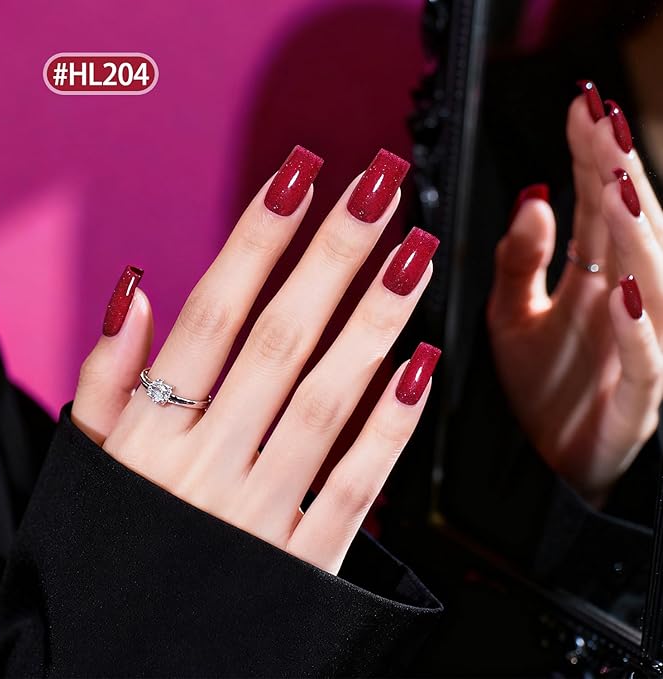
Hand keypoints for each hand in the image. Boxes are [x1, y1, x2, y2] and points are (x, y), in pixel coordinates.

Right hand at [70, 146, 440, 574]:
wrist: (140, 672)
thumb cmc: (117, 553)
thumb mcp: (89, 469)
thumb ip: (105, 383)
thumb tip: (133, 292)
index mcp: (150, 437)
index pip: (213, 316)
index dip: (258, 239)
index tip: (300, 174)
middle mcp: (205, 466)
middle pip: (281, 340)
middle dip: (333, 255)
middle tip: (380, 184)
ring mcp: (260, 514)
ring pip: (327, 400)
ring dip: (374, 321)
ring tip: (415, 251)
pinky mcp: (307, 563)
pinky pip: (356, 487)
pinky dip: (390, 426)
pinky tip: (422, 366)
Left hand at [488, 83, 662, 503]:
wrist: (539, 460)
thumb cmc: (535, 387)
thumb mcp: (510, 315)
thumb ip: (520, 260)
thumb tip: (531, 196)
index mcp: (592, 279)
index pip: (598, 206)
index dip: (592, 157)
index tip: (581, 106)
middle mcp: (621, 303)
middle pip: (630, 232)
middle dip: (620, 177)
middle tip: (604, 124)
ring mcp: (636, 349)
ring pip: (652, 285)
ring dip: (639, 239)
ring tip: (621, 188)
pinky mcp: (635, 400)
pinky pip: (647, 363)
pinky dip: (639, 330)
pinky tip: (622, 292)